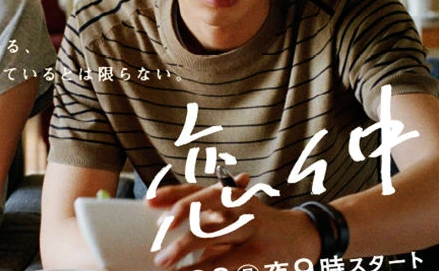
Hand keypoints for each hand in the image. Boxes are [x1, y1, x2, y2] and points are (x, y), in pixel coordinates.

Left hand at [147, 175, 319, 269]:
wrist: (303, 235)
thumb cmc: (258, 225)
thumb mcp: (234, 212)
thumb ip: (207, 215)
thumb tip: (168, 218)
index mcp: (229, 195)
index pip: (196, 190)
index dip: (172, 194)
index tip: (149, 201)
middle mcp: (239, 206)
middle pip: (204, 207)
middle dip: (179, 220)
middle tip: (158, 233)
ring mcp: (250, 228)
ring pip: (213, 234)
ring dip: (185, 249)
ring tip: (165, 261)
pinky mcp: (257, 254)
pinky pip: (226, 262)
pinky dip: (206, 268)